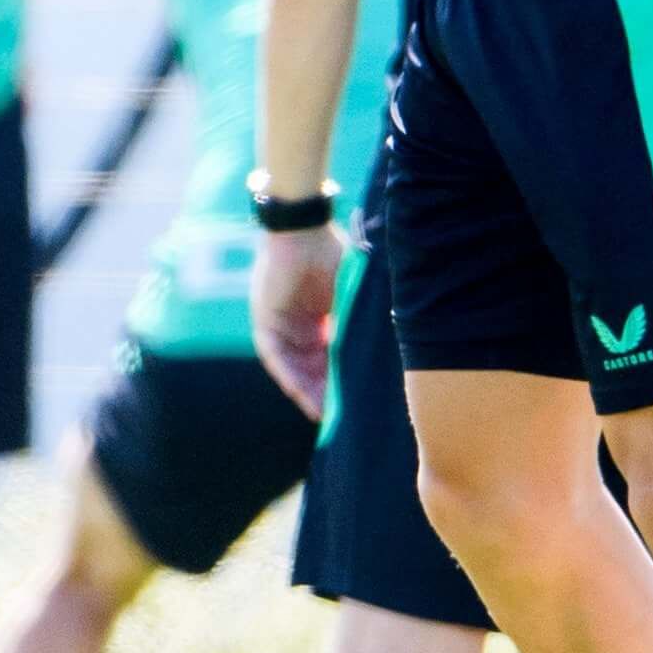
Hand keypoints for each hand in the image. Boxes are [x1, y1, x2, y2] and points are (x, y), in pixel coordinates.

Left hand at [252, 223, 344, 420]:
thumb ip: (359, 326)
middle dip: (325, 396)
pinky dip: (287, 373)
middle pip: (312, 371)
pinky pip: (275, 355)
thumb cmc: (333, 258)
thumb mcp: (352, 300)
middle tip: (340, 420)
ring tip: (321, 414)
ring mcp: (281, 327)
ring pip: (294, 369)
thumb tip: (387, 359)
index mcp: (322, 323)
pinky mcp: (265, 322)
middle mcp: (301, 329)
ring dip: (306, 391)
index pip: (332, 362)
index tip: (358, 406)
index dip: (343, 385)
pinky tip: (299, 391)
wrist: (304, 232)